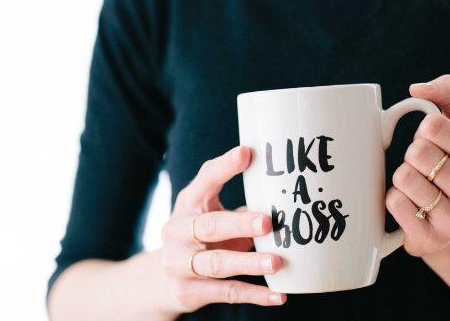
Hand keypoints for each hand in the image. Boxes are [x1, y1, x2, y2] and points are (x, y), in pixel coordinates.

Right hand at [157, 146, 285, 312]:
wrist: (162, 281)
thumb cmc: (200, 239)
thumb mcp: (212, 215)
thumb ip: (240, 206)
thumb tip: (287, 196)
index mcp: (188, 205)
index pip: (204, 181)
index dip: (224, 167)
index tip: (246, 153)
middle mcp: (178, 232)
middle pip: (209, 226)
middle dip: (239, 224)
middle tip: (267, 222)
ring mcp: (180, 264)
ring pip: (217, 263)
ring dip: (248, 263)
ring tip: (276, 262)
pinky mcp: (189, 292)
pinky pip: (226, 293)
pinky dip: (254, 295)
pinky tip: (278, 295)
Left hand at [385, 74, 449, 255]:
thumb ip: (448, 92)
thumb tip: (418, 89)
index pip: (434, 127)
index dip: (424, 131)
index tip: (434, 143)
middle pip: (417, 153)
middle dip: (412, 155)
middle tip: (425, 168)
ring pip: (403, 178)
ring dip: (402, 178)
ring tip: (419, 187)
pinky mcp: (430, 242)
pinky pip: (394, 203)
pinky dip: (393, 199)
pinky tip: (411, 206)